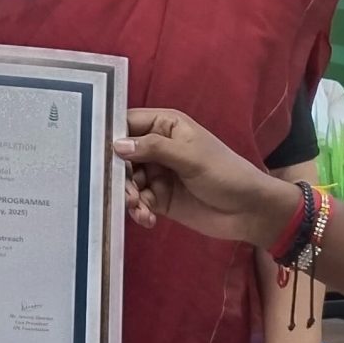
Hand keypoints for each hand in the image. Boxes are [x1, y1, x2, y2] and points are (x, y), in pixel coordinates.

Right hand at [116, 108, 302, 245]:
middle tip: (127, 191)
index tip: (94, 151)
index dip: (110, 135)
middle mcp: (157, 147)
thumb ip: (154, 149)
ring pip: (127, 181)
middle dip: (119, 174)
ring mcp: (158, 174)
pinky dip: (139, 211)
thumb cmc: (225, 173)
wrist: (249, 211)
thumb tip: (117, 145)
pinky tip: (148, 219)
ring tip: (140, 208)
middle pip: (122, 156)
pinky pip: (138, 202)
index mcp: (166, 125)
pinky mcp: (159, 199)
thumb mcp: (190, 157)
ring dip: (128, 196)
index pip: (128, 123)